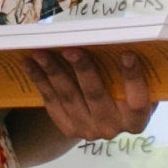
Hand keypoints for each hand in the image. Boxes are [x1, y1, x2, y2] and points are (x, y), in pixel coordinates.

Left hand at [30, 47, 154, 141]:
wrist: (105, 118)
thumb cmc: (125, 90)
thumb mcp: (136, 85)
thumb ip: (133, 70)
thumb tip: (123, 38)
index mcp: (136, 119)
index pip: (138, 101)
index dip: (133, 79)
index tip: (127, 54)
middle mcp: (112, 127)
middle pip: (96, 96)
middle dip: (83, 70)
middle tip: (71, 49)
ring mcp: (87, 129)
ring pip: (69, 97)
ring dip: (53, 72)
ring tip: (41, 52)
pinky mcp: (67, 127)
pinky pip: (51, 101)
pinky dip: (39, 80)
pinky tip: (29, 63)